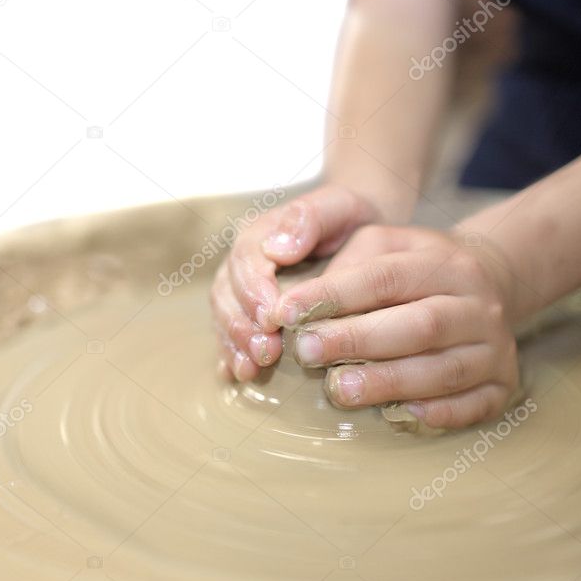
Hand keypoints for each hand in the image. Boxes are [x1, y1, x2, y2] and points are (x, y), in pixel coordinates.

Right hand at [211, 185, 381, 380]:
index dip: (253, 291)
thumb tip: (277, 249)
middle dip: (241, 325)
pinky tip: (238, 375)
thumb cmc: (350, 218)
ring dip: (234, 343)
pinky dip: (231, 353)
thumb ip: (309, 217)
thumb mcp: (339, 205)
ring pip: (224, 315)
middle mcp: (244, 262)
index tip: (271, 318)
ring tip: (250, 369)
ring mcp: (242, 288)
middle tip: (264, 353)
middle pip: (227, 292)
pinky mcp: (249, 312)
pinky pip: (230, 332)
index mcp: (261, 234)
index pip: (246, 261)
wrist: (356, 228)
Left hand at [271, 225, 519, 428]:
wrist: (493, 284)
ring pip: (443, 370)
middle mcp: (476, 305)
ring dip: (388, 382)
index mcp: (444, 264)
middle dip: (357, 341)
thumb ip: (345, 262)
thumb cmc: (415, 268)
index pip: (385, 277)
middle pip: (418, 326)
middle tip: (307, 352)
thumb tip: (297, 299)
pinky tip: (400, 415)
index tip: (286, 311)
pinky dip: (439, 413)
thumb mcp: (383, 243)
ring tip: (339, 389)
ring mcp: (494, 347)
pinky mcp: (503, 383)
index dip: (334, 294)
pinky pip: (475, 405)